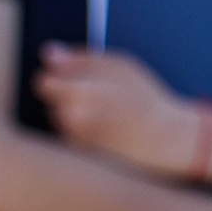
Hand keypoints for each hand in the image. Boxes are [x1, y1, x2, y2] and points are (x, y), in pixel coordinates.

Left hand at [34, 45, 197, 176]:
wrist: (168, 139)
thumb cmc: (146, 99)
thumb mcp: (119, 67)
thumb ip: (79, 59)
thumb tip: (47, 53)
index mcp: (79, 92)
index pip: (43, 82)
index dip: (57, 79)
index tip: (72, 80)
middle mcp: (73, 119)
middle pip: (49, 102)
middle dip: (64, 97)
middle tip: (94, 99)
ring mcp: (76, 141)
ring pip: (58, 120)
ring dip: (71, 115)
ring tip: (103, 116)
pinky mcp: (81, 157)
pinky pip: (69, 138)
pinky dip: (80, 134)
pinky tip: (104, 132)